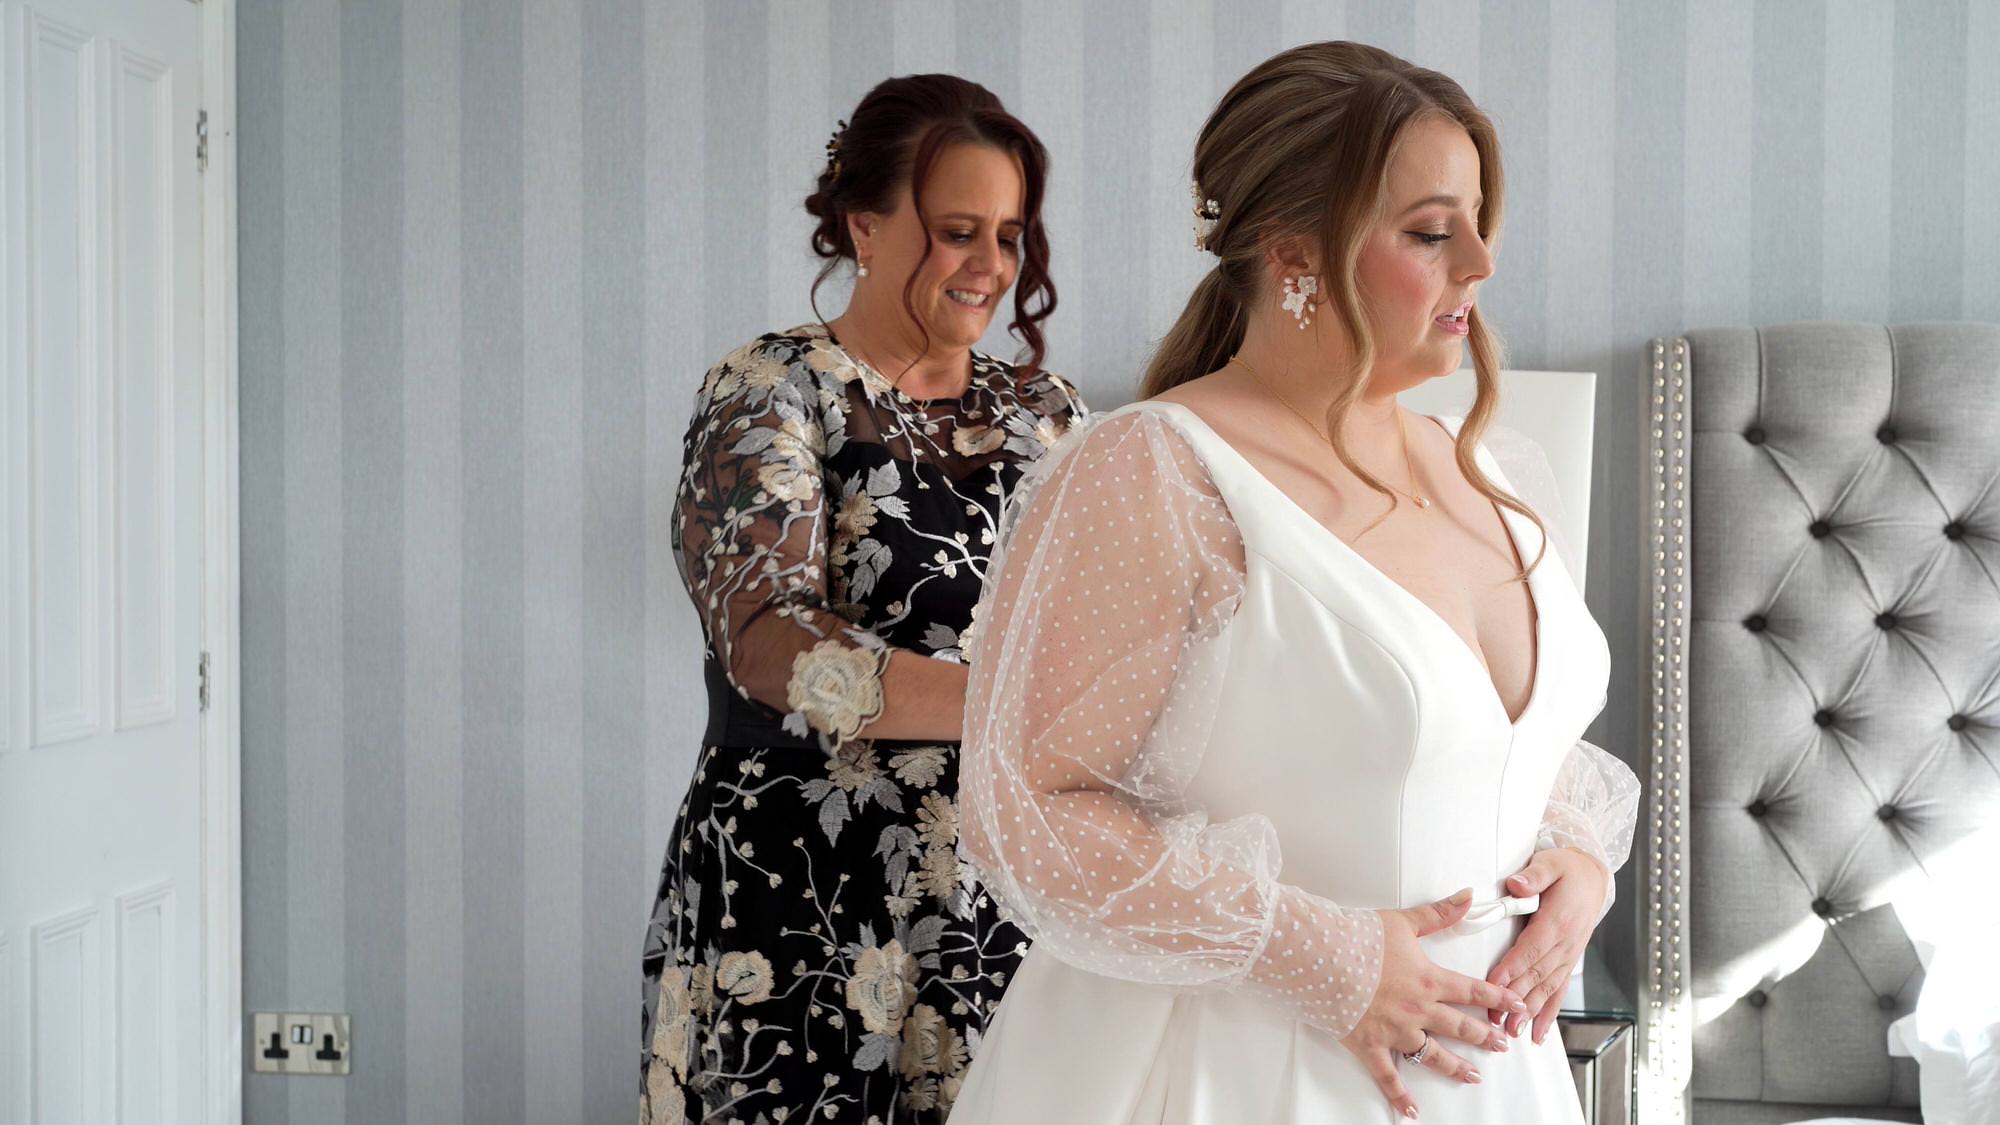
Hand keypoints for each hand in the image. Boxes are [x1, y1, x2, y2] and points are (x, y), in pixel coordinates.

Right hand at [1342, 889, 1526, 1118]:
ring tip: (1472, 1076)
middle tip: (1501, 1044)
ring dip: (1456, 1067)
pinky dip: (1400, 1097)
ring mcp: (1396, 1032)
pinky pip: (1389, 1077)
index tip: (1516, 1006)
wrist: (1322, 958)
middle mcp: (1419, 1010)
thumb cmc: (1357, 939)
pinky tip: (1411, 1111)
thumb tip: (1467, 898)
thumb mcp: (1403, 921)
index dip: (1499, 1000)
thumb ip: (1438, 914)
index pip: (1474, 992)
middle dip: (1485, 1037)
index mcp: (1429, 980)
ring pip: (1434, 1055)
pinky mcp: (1371, 1046)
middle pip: (1461, 1027)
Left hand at [1485, 848, 1609, 1044]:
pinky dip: (1549, 1014)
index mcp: (1558, 920)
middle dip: (1515, 999)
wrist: (1592, 876)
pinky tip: (1538, 1034)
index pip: (1531, 948)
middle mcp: (1565, 943)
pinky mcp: (1568, 962)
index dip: (1511, 968)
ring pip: (1547, 988)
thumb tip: (1517, 884)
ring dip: (1530, 1012)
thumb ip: (1533, 875)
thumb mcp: (1550, 863)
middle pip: (1537, 975)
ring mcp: (1568, 956)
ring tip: (1513, 1031)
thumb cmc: (1567, 869)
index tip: (1493, 985)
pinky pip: (1559, 992)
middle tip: (1497, 1020)